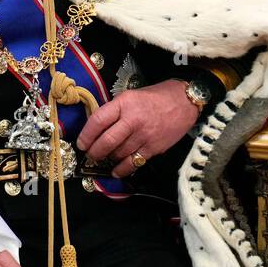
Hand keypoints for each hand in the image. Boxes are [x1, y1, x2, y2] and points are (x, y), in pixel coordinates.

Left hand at [74, 79, 199, 177]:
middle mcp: (133, 119)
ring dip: (108, 159)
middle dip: (94, 152)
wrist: (186, 101)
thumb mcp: (132, 95)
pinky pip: (133, 163)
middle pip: (106, 141)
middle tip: (91, 155)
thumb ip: (116, 110)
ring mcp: (144, 135)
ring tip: (104, 159)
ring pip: (118, 154)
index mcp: (125, 103)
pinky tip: (116, 171)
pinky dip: (122, 170)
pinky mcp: (154, 148)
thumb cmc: (157, 96)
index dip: (86, 135)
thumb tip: (98, 128)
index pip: (98, 121)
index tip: (81, 143)